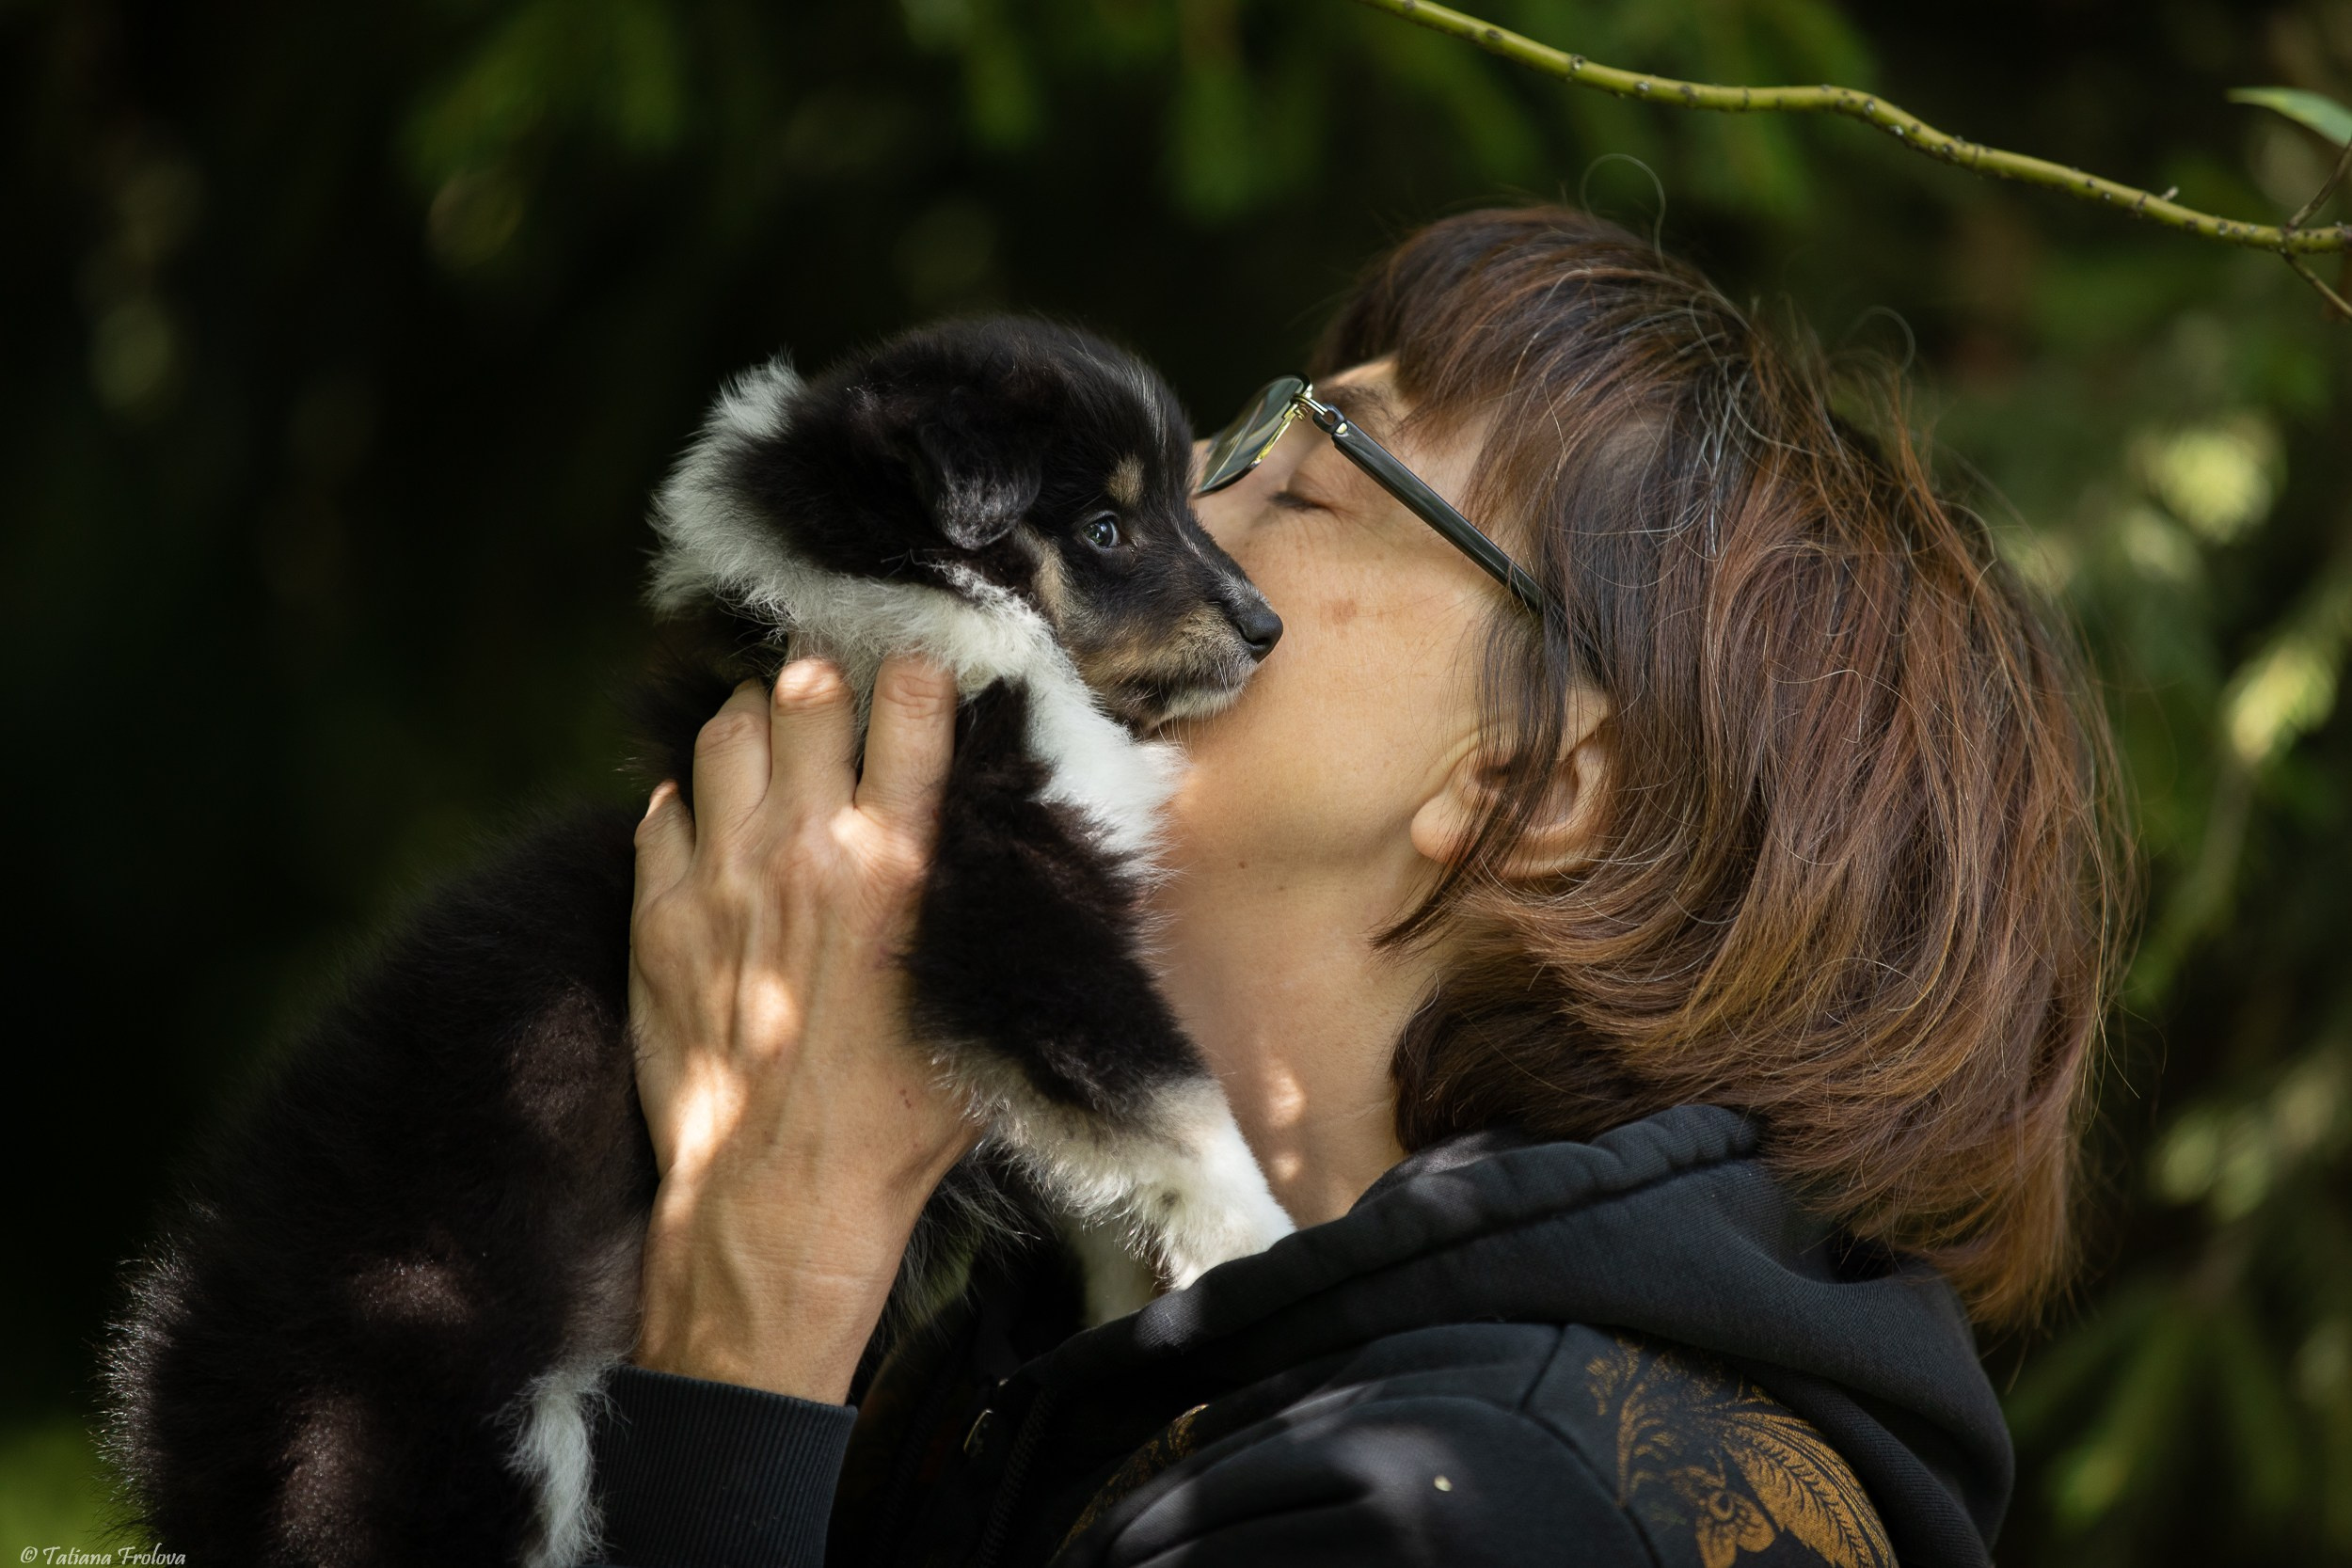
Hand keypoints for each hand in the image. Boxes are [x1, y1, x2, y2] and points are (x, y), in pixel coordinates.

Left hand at [626, 654, 975, 1403]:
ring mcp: (720, 879)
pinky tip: (719, 828)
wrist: (782, 1202)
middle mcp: (806, 851)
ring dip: (756, 727)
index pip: (907, 697)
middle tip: (840, 706)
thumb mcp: (983, 1000)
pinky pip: (661, 809)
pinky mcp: (657, 918)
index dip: (917, 674)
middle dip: (829, 685)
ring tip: (776, 749)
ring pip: (724, 732)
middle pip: (805, 691)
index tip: (919, 683)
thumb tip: (1019, 827)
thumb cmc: (904, 1116)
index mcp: (900, 863)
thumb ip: (994, 901)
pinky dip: (692, 804)